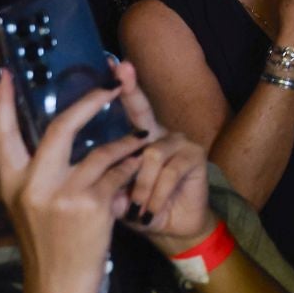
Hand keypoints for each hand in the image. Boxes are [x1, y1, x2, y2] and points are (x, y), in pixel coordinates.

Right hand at [0, 61, 150, 292]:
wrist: (60, 286)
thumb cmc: (51, 244)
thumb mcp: (31, 207)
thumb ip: (40, 174)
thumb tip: (63, 137)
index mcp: (12, 183)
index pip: (2, 134)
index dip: (0, 102)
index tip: (3, 72)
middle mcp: (33, 185)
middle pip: (61, 127)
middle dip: (90, 103)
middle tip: (111, 87)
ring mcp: (63, 194)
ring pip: (102, 151)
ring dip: (127, 143)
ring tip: (142, 138)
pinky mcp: (93, 205)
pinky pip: (120, 174)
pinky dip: (133, 169)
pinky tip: (140, 171)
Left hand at [91, 60, 217, 252]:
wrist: (173, 230)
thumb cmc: (140, 211)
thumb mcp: (115, 198)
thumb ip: (107, 186)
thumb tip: (99, 184)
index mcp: (138, 139)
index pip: (130, 109)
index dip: (123, 86)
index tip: (113, 62)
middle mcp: (159, 134)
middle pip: (142, 113)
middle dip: (130, 91)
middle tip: (121, 71)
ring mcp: (179, 142)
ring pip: (148, 156)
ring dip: (139, 188)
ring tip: (136, 211)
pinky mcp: (195, 156)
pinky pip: (167, 172)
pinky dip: (155, 196)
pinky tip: (150, 212)